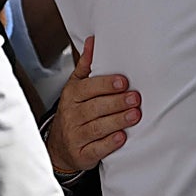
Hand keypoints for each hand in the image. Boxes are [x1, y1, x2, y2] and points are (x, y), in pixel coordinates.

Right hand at [45, 36, 141, 172]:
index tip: (124, 82)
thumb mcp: (76, 87)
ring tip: (135, 115)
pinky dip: (109, 144)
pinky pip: (96, 149)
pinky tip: (122, 137)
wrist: (59, 148)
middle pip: (94, 108)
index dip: (106, 85)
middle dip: (116, 102)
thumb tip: (93, 41)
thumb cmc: (74, 112)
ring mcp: (75, 136)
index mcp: (71, 96)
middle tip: (135, 98)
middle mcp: (71, 116)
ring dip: (117, 121)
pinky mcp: (81, 155)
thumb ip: (86, 66)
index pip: (87, 89)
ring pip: (97, 128)